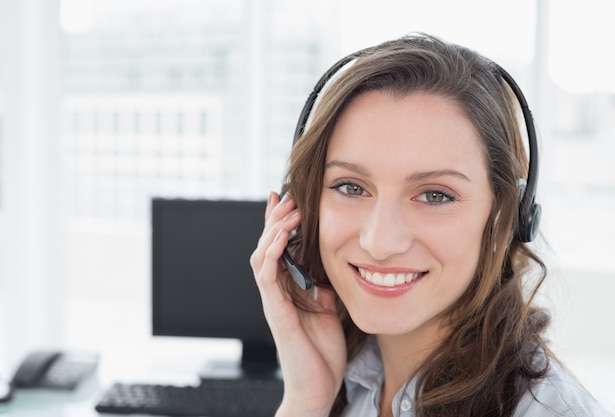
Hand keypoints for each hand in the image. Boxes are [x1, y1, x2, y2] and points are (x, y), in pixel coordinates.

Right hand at [250, 192, 346, 416]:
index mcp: (288, 289)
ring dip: (272, 231)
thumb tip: (325, 269)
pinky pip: (266, 277)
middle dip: (274, 219)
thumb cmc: (321, 352)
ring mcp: (273, 301)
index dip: (278, 223)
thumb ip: (322, 288)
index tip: (285, 198)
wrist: (318, 387)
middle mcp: (276, 292)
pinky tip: (280, 238)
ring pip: (261, 256)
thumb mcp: (328, 310)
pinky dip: (271, 254)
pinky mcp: (276, 312)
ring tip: (287, 211)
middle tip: (286, 197)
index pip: (278, 249)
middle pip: (265, 246)